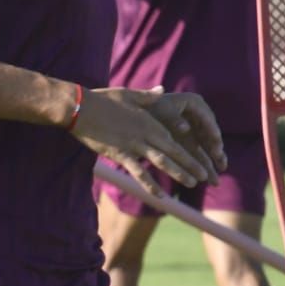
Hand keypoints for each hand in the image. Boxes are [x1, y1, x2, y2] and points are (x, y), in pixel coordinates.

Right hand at [72, 86, 218, 194]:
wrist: (79, 108)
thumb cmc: (101, 99)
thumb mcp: (128, 94)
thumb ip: (147, 97)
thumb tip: (161, 91)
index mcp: (149, 120)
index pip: (175, 138)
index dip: (188, 150)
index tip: (200, 158)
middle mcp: (146, 133)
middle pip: (173, 152)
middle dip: (191, 165)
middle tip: (205, 177)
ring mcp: (133, 144)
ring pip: (162, 162)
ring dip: (178, 173)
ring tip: (192, 183)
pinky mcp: (119, 153)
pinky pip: (138, 171)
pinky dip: (150, 184)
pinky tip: (160, 195)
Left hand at [144, 88, 227, 174]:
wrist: (137, 111)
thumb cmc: (149, 107)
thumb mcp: (161, 111)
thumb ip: (174, 119)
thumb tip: (185, 128)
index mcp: (194, 102)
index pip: (208, 119)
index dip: (212, 134)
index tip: (216, 147)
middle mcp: (199, 113)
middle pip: (210, 134)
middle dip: (216, 151)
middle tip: (220, 164)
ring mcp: (196, 126)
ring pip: (207, 146)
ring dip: (212, 161)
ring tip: (216, 178)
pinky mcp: (191, 138)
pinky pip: (200, 151)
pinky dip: (203, 163)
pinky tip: (208, 178)